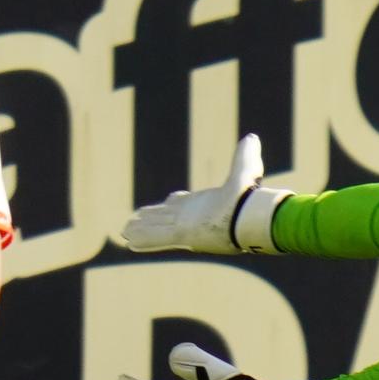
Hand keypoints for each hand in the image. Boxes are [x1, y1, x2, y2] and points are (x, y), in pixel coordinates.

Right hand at [118, 134, 287, 256]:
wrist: (250, 217)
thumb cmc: (247, 196)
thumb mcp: (246, 171)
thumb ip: (245, 156)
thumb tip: (252, 138)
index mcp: (204, 203)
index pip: (184, 203)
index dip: (176, 203)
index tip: (170, 201)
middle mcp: (192, 216)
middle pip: (167, 216)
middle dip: (153, 217)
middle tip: (138, 218)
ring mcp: (185, 226)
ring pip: (157, 226)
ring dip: (142, 228)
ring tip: (127, 231)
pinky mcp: (181, 235)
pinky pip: (155, 237)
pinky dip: (142, 238)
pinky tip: (128, 242)